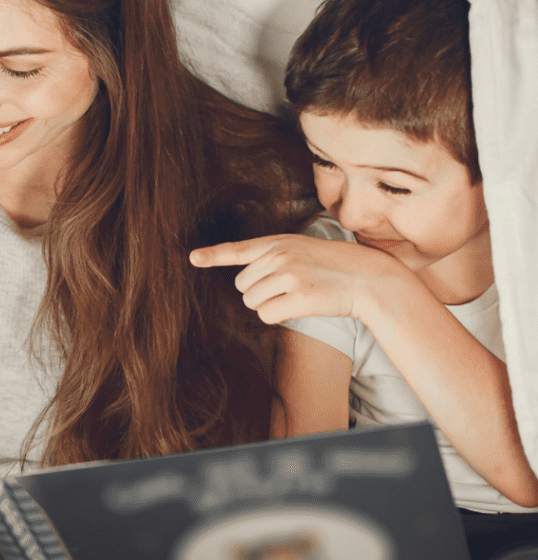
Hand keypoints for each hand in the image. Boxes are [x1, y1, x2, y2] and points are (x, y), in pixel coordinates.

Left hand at [189, 233, 401, 324]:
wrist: (368, 277)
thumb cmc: (332, 266)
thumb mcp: (300, 249)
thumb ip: (272, 258)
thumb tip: (244, 285)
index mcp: (278, 243)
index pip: (238, 250)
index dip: (213, 255)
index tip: (192, 258)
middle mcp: (280, 256)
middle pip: (242, 286)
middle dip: (258, 293)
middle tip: (287, 288)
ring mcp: (290, 275)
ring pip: (252, 302)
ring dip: (268, 306)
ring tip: (295, 295)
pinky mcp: (300, 296)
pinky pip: (268, 315)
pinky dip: (279, 316)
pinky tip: (300, 306)